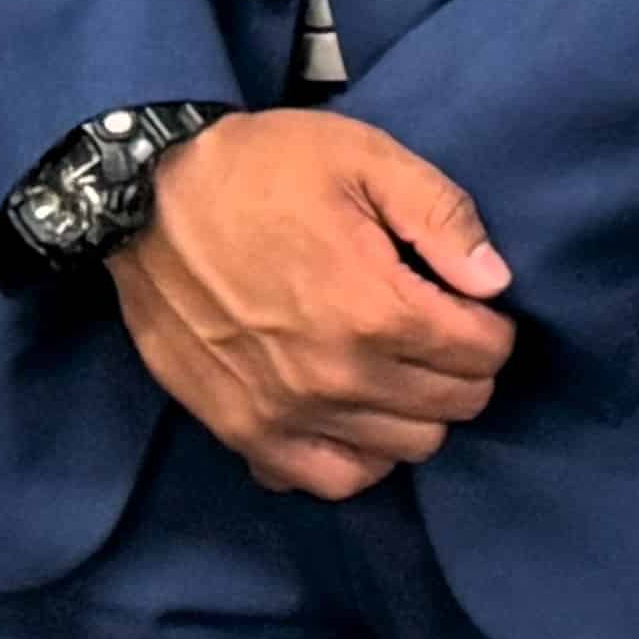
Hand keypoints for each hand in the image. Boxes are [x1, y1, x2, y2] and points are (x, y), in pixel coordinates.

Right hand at [104, 109, 517, 498]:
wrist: (144, 200)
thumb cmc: (261, 169)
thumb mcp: (364, 158)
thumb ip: (441, 216)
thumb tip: (494, 282)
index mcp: (377, 309)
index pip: (482, 354)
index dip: (492, 327)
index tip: (472, 305)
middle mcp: (338, 378)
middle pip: (451, 406)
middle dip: (464, 369)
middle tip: (441, 332)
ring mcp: (287, 414)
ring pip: (403, 450)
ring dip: (418, 412)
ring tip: (400, 368)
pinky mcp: (242, 433)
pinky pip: (329, 479)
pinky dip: (357, 455)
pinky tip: (354, 413)